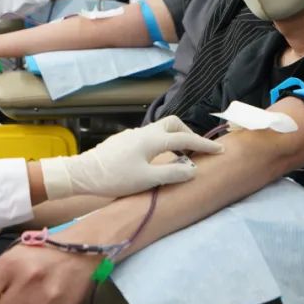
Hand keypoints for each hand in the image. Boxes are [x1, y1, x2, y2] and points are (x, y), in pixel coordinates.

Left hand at [39, 115, 223, 199]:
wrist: (83, 173)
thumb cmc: (115, 178)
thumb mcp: (147, 179)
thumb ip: (172, 173)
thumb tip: (193, 168)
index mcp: (153, 140)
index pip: (185, 139)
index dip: (204, 145)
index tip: (220, 149)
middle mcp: (144, 132)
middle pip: (173, 124)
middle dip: (188, 133)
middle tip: (197, 149)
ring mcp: (132, 135)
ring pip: (160, 129)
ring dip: (174, 137)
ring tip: (179, 154)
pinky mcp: (123, 141)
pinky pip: (149, 136)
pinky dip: (161, 142)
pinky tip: (156, 157)